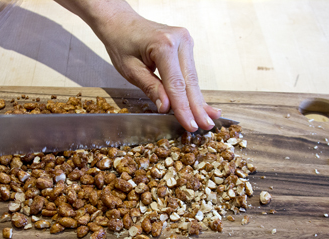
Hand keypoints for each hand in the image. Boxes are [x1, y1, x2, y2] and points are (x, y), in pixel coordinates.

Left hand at [55, 0, 220, 131]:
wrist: (120, 22)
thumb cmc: (121, 43)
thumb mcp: (131, 70)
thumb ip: (151, 88)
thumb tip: (167, 108)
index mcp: (164, 46)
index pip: (176, 84)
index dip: (183, 108)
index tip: (190, 125)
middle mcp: (180, 41)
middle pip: (190, 82)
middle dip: (197, 108)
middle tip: (206, 127)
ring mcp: (185, 41)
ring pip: (193, 79)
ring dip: (198, 101)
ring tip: (208, 120)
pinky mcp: (186, 46)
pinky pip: (190, 72)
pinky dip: (193, 90)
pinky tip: (204, 105)